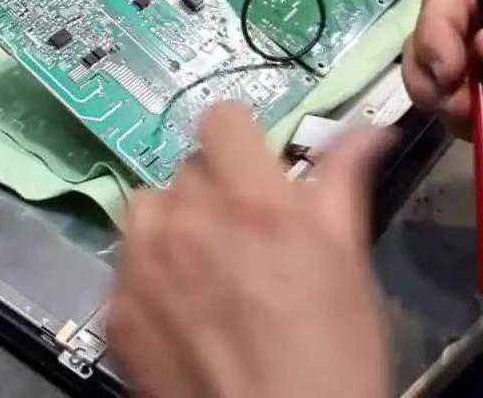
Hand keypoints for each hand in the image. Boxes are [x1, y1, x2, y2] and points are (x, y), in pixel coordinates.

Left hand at [108, 103, 391, 397]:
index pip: (221, 120)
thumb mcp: (349, 268)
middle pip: (188, 170)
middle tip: (244, 237)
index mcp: (254, 206)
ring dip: (173, 224)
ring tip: (205, 269)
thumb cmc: (333, 361)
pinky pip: (125, 263)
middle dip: (216, 192)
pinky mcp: (116, 309)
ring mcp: (142, 267)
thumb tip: (365, 131)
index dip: (240, 138)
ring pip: (147, 208)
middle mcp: (188, 224)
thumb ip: (343, 187)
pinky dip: (149, 275)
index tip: (253, 165)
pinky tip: (182, 311)